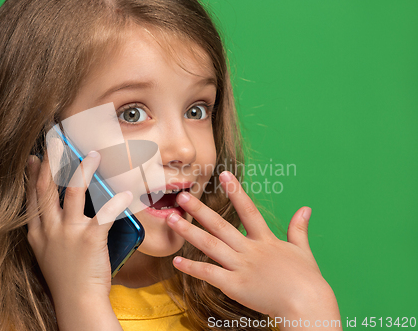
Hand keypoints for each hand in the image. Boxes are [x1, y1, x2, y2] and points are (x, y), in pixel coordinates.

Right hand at [26, 152, 130, 329]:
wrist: (77, 302)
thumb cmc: (67, 279)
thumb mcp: (48, 253)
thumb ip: (52, 232)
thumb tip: (64, 212)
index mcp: (37, 233)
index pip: (31, 197)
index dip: (31, 175)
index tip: (33, 158)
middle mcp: (49, 229)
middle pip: (45, 187)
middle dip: (50, 161)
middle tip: (55, 142)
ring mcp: (68, 233)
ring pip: (72, 190)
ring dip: (83, 169)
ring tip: (93, 156)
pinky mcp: (90, 239)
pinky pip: (105, 213)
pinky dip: (116, 200)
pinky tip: (125, 193)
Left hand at [166, 171, 340, 328]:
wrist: (309, 306)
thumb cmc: (307, 281)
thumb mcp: (303, 250)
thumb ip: (299, 229)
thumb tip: (306, 208)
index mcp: (266, 240)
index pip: (248, 210)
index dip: (236, 191)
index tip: (224, 175)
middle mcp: (250, 250)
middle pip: (220, 226)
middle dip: (200, 210)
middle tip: (182, 196)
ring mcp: (242, 267)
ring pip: (210, 246)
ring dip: (189, 232)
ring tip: (171, 220)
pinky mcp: (236, 286)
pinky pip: (209, 274)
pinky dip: (192, 268)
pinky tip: (176, 260)